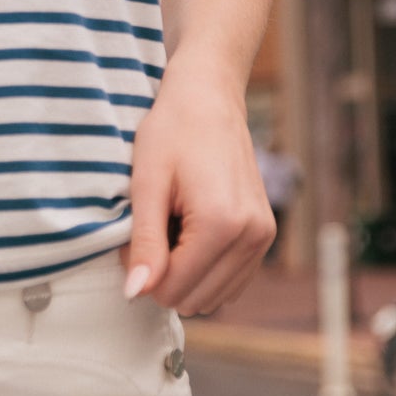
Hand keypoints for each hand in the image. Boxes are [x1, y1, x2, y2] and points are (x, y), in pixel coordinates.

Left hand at [118, 56, 274, 315]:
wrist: (209, 96)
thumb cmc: (172, 130)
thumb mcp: (147, 183)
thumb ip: (144, 242)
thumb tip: (135, 294)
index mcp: (222, 224)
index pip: (175, 288)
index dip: (143, 271)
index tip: (131, 237)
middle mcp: (252, 237)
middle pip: (196, 298)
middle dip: (165, 275)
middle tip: (150, 228)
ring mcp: (264, 237)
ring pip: (216, 296)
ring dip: (187, 274)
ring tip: (171, 226)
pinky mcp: (265, 235)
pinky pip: (232, 280)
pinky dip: (206, 269)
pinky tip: (189, 231)